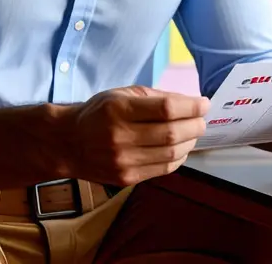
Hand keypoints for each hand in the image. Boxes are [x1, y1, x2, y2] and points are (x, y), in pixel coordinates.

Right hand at [61, 86, 209, 186]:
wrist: (68, 143)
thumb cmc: (98, 113)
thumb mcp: (121, 94)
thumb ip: (156, 97)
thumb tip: (190, 102)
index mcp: (118, 109)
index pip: (166, 109)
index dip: (191, 106)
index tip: (203, 103)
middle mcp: (120, 136)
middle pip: (171, 133)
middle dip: (195, 125)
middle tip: (201, 119)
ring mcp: (123, 160)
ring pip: (171, 153)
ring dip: (190, 142)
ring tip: (193, 133)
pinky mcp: (126, 178)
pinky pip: (163, 169)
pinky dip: (179, 158)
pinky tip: (180, 148)